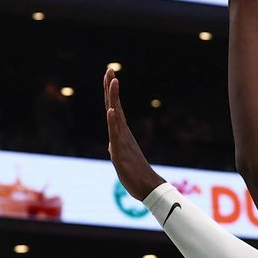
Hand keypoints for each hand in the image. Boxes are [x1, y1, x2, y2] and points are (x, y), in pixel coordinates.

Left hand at [104, 68, 163, 202]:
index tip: (110, 74)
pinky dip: (113, 121)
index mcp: (122, 133)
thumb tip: (112, 146)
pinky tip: (112, 110)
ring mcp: (122, 141)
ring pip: (116, 115)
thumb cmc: (135, 175)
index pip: (114, 108)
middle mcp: (123, 133)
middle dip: (111, 87)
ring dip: (114, 98)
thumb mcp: (121, 159)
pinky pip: (116, 134)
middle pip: (114, 105)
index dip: (110, 92)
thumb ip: (116, 149)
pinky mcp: (121, 152)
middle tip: (110, 69)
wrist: (148, 188)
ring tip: (113, 81)